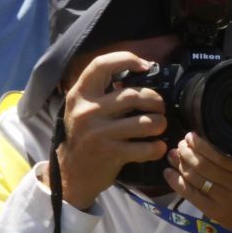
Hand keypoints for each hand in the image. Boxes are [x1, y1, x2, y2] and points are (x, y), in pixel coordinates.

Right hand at [53, 54, 169, 209]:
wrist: (71, 172)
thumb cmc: (85, 136)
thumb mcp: (83, 109)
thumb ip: (103, 92)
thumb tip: (140, 73)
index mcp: (80, 94)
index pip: (102, 65)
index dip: (127, 59)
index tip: (146, 66)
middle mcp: (87, 111)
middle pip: (135, 96)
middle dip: (156, 101)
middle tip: (159, 108)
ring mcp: (99, 133)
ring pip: (146, 122)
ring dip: (160, 124)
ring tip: (159, 126)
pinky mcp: (111, 153)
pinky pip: (147, 147)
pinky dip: (158, 148)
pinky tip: (156, 147)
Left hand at [166, 133, 231, 232]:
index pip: (221, 156)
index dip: (202, 145)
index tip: (192, 135)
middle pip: (205, 166)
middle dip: (188, 151)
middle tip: (182, 142)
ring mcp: (226, 201)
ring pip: (196, 179)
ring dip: (181, 164)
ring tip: (174, 153)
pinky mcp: (216, 212)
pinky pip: (192, 195)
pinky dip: (176, 183)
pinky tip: (168, 172)